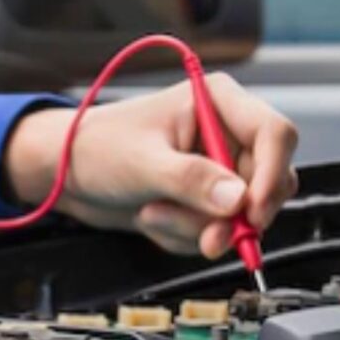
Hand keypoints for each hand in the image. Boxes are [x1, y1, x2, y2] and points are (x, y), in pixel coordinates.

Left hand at [3, 73, 298, 257]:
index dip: (270, 175)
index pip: (274, 133)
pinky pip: (218, 230)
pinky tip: (152, 217)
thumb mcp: (142, 163)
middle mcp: (225, 131)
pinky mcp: (205, 199)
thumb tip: (238, 200)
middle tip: (205, 239)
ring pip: (242, 215)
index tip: (250, 213)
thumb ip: (191, 180)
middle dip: (230, 216)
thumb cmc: (95, 148)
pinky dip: (185, 235)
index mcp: (216, 101)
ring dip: (196, 227)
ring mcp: (217, 168)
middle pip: (268, 182)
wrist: (65, 174)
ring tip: (151, 213)